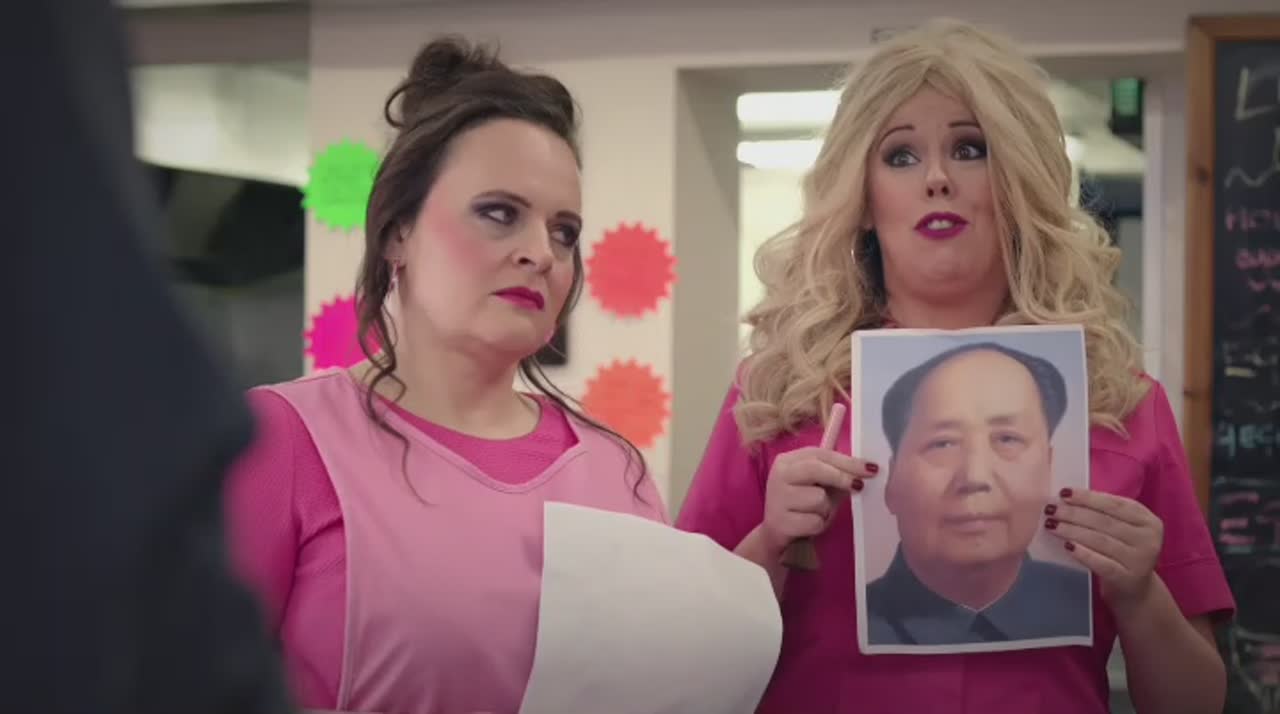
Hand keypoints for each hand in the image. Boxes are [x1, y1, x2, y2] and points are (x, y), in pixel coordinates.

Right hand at [760, 447, 878, 555]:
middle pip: (815, 469)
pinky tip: (807, 525)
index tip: (871, 468)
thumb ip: (838, 475)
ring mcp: (777, 498)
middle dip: (841, 477)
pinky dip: (819, 525)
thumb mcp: (820, 486)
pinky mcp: (780, 521)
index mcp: (788, 461)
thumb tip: (866, 470)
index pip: (820, 454)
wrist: (777, 534)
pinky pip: (814, 521)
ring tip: (816, 513)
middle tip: (859, 486)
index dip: (847, 460)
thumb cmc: (803, 506)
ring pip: (818, 498)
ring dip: (826, 509)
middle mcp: (779, 475)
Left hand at [1045, 488, 1163, 609]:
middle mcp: (1148, 539)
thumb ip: (1104, 512)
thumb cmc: (1122, 550)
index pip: (1115, 504)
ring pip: (1101, 540)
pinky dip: (1083, 553)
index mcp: (1148, 521)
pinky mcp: (1127, 578)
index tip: (1063, 493)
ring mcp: (1140, 560)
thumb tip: (1067, 497)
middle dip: (1074, 513)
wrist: (1136, 589)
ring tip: (1051, 525)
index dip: (1088, 497)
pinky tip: (1066, 546)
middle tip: (1051, 509)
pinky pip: (1102, 563)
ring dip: (1072, 531)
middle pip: (1105, 522)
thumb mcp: (1123, 529)